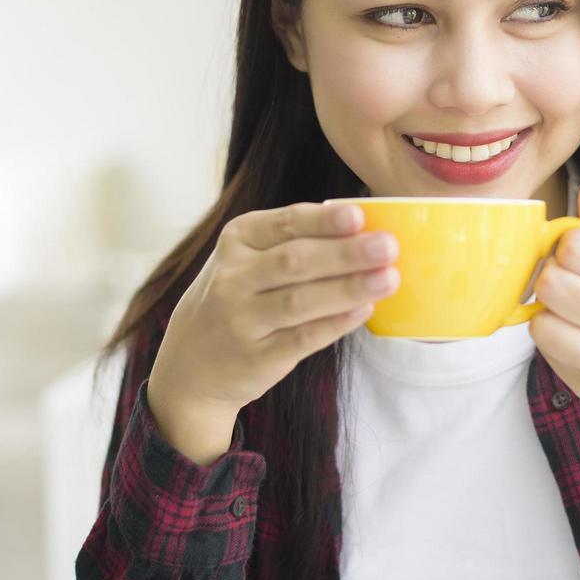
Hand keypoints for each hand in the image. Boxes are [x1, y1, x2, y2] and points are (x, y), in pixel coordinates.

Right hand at [148, 201, 400, 424]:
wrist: (190, 364)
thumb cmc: (238, 297)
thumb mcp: (248, 259)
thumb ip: (294, 242)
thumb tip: (365, 229)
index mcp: (236, 241)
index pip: (284, 224)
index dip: (322, 221)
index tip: (358, 215)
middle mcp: (233, 278)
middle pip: (295, 261)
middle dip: (345, 253)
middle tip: (387, 247)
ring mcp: (241, 320)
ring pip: (300, 301)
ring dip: (348, 288)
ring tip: (388, 278)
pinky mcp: (256, 357)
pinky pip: (302, 338)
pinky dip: (335, 324)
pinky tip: (364, 311)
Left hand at [529, 181, 579, 465]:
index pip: (579, 245)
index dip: (568, 247)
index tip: (578, 257)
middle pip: (554, 280)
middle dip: (553, 277)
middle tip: (569, 285)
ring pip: (543, 317)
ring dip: (548, 311)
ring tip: (569, 313)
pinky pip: (545, 349)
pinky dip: (551, 339)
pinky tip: (572, 338)